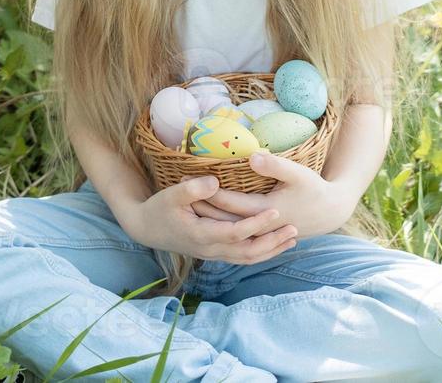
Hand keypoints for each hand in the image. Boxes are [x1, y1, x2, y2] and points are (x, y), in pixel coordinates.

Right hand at [124, 175, 299, 265]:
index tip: (275, 211)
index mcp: (202, 235)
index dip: (256, 224)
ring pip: (248, 258)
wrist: (147, 229)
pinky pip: (243, 257)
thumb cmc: (159, 208)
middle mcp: (211, 250)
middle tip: (294, 229)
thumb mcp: (171, 194)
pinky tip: (273, 244)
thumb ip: (193, 189)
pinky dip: (261, 253)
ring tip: (292, 238)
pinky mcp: (215, 253)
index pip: (236, 233)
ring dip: (271, 250)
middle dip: (272, 242)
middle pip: (248, 252)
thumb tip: (216, 182)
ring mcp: (213, 254)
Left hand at [197, 152, 355, 240]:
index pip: (230, 203)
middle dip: (201, 205)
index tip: (187, 180)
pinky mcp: (261, 232)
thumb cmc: (314, 189)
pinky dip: (220, 221)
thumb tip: (252, 157)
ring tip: (186, 203)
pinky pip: (235, 230)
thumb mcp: (298, 174)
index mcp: (266, 210)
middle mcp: (259, 225)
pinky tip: (208, 214)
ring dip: (208, 215)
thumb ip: (275, 166)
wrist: (330, 211)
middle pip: (223, 218)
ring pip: (227, 226)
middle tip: (177, 192)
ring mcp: (260, 232)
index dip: (208, 192)